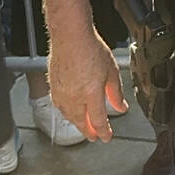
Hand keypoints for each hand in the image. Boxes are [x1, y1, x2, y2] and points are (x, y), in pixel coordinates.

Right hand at [46, 27, 127, 142]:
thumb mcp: (112, 71)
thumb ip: (116, 92)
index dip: (103, 132)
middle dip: (89, 132)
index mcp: (91, 93)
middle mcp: (74, 97)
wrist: (70, 37)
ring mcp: (61, 93)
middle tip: (94, 136)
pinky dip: (67, 113)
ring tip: (84, 126)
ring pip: (69, 116)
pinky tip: (71, 111)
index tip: (106, 137)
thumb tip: (121, 106)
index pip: (98, 120)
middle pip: (81, 122)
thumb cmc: (91, 49)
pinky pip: (60, 107)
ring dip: (77, 123)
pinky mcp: (53, 88)